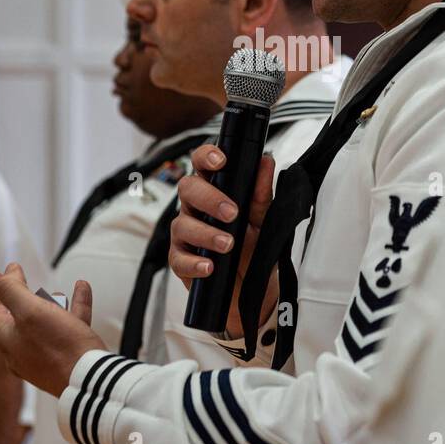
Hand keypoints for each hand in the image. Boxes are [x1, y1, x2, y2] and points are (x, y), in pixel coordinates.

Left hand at [0, 263, 104, 395]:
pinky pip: (68, 324)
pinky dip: (74, 306)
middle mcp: (21, 349)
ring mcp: (44, 354)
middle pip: (12, 317)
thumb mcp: (28, 311)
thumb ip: (11, 291)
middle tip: (19, 278)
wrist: (89, 378)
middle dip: (16, 295)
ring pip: (42, 321)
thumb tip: (3, 279)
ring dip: (49, 301)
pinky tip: (81, 290)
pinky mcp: (66, 355)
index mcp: (6, 339)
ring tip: (57, 290)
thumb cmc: (59, 349)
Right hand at [169, 144, 276, 337]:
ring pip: (183, 224)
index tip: (220, 160)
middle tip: (232, 213)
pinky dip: (194, 263)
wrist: (253, 287)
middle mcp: (195, 208)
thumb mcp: (263, 219)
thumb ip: (262, 193)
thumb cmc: (252, 246)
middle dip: (209, 198)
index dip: (206, 156)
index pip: (202, 164)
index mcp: (214, 190)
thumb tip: (266, 162)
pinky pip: (179, 259)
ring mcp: (185, 233)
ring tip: (227, 244)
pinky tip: (209, 267)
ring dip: (206, 233)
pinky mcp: (180, 260)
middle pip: (188, 189)